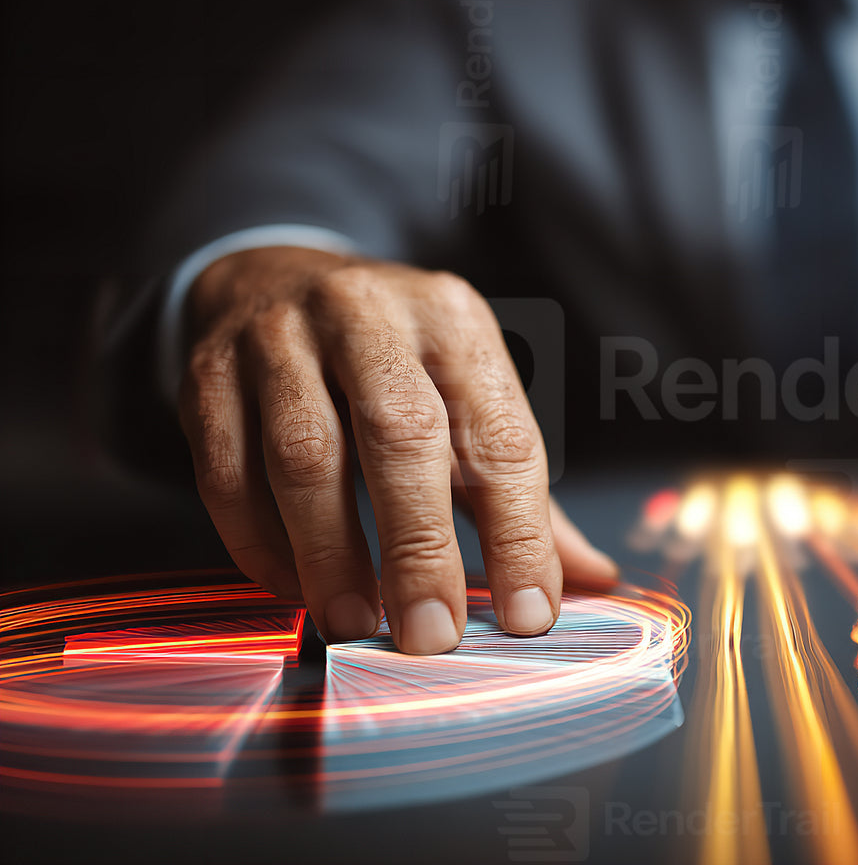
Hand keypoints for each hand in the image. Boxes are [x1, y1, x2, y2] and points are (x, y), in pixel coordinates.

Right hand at [178, 247, 616, 652]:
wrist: (273, 277)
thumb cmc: (393, 360)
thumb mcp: (466, 397)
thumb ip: (523, 493)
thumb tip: (594, 579)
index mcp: (454, 321)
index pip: (499, 435)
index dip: (518, 532)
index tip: (528, 614)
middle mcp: (370, 315)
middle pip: (401, 435)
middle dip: (419, 546)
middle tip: (432, 635)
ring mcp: (281, 338)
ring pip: (305, 455)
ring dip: (332, 554)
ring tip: (355, 623)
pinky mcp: (208, 372)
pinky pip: (226, 469)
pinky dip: (260, 542)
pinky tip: (292, 586)